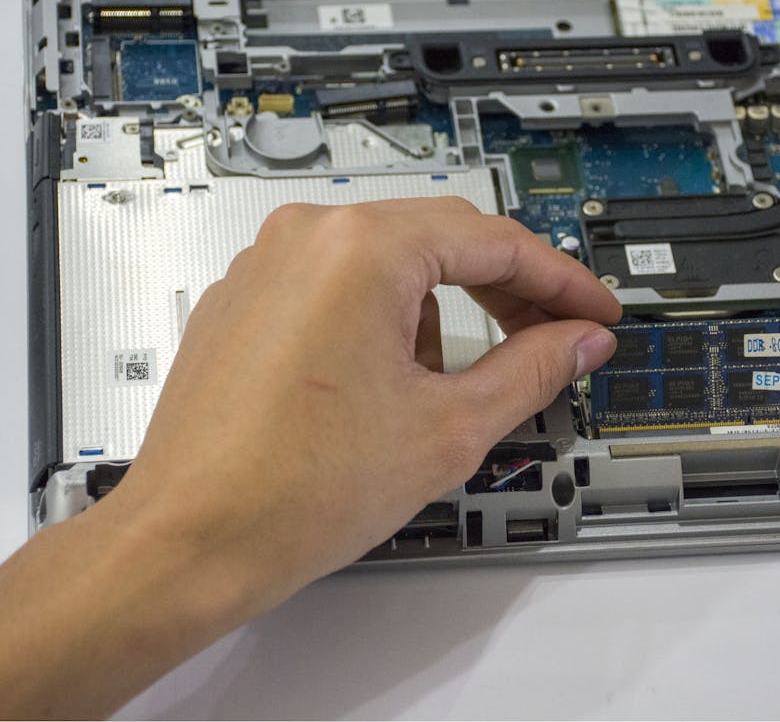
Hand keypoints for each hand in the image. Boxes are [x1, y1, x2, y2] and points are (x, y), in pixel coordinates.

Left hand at [116, 198, 620, 621]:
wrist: (189, 542)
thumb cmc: (288, 492)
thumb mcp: (448, 429)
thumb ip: (532, 370)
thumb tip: (576, 342)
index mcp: (360, 250)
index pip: (493, 240)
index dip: (558, 281)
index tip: (590, 311)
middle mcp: (306, 238)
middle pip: (440, 240)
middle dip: (502, 293)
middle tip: (549, 339)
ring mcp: (266, 266)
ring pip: (387, 264)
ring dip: (435, 315)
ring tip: (435, 396)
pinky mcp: (244, 300)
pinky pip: (336, 287)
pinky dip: (379, 322)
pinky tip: (383, 390)